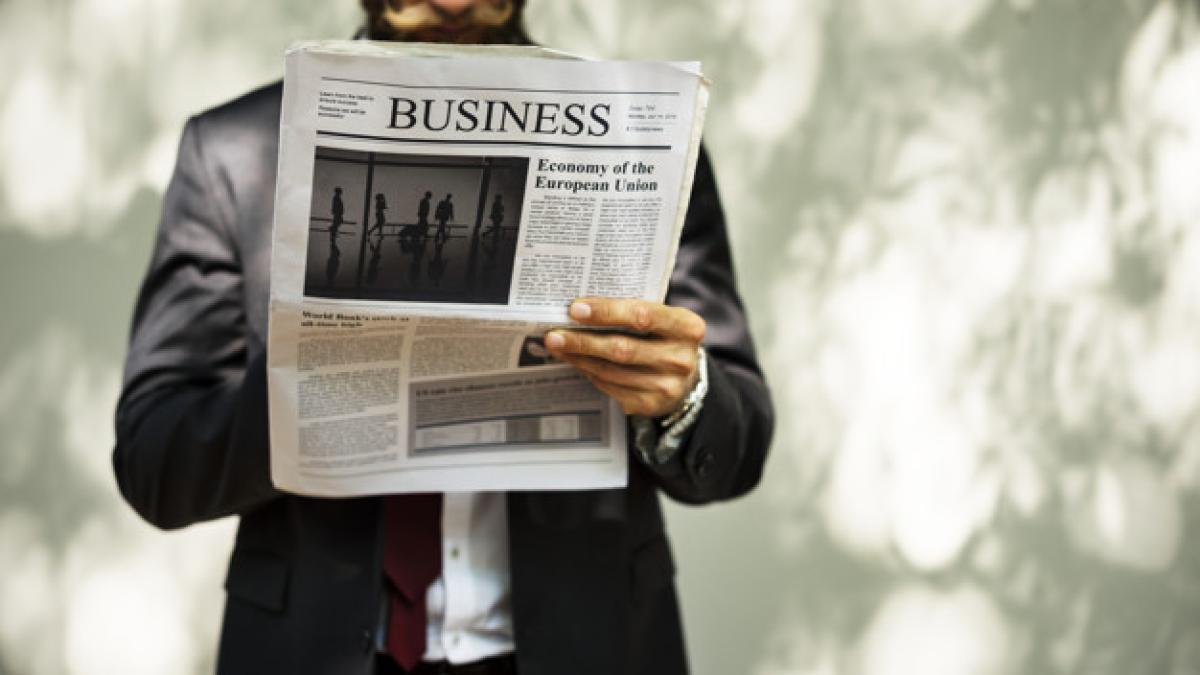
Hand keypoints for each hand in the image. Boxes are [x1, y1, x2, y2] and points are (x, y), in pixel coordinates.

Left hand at [544, 298, 705, 417]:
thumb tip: (579, 308)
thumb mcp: (661, 319)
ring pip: (612, 370)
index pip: (642, 316)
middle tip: (554, 334)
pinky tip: (575, 361)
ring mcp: (668, 385)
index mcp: (688, 327)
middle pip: (623, 348)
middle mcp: (681, 358)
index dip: (606, 312)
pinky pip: (611, 386)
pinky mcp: (651, 404)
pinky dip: (588, 371)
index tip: (575, 309)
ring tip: (557, 346)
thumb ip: (631, 310)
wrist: (685, 378)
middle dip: (583, 340)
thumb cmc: (664, 337)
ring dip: (579, 358)